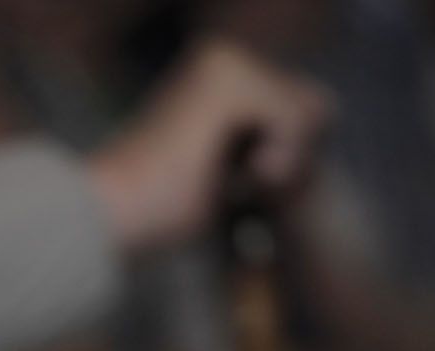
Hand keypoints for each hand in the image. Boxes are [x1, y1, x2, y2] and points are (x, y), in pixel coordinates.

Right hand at [88, 39, 330, 251]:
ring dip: (279, 161)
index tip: (226, 180)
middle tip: (227, 182)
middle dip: (289, 155)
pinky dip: (275, 160)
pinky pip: (296, 121)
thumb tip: (327, 109)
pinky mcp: (229, 77)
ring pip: (311, 112)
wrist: (108, 212)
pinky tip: (230, 174)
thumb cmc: (155, 207)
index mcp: (217, 71)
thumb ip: (274, 138)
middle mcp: (223, 54)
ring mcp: (226, 61)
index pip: (304, 106)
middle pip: (317, 105)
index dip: (286, 156)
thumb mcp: (228, 169)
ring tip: (221, 177)